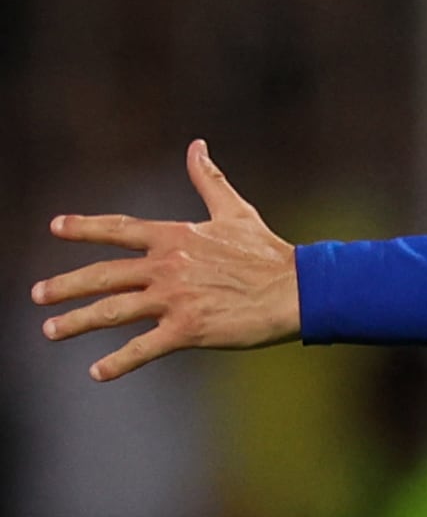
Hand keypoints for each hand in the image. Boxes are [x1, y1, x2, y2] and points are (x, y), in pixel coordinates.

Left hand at [30, 140, 299, 380]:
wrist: (297, 290)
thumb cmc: (268, 252)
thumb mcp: (235, 211)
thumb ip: (208, 180)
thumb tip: (197, 145)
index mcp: (175, 237)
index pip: (119, 230)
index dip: (85, 228)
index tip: (56, 227)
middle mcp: (166, 267)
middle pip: (103, 276)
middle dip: (66, 286)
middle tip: (38, 294)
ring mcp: (174, 300)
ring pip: (113, 311)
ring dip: (77, 322)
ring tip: (50, 330)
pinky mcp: (188, 330)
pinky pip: (143, 348)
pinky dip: (118, 362)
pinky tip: (96, 372)